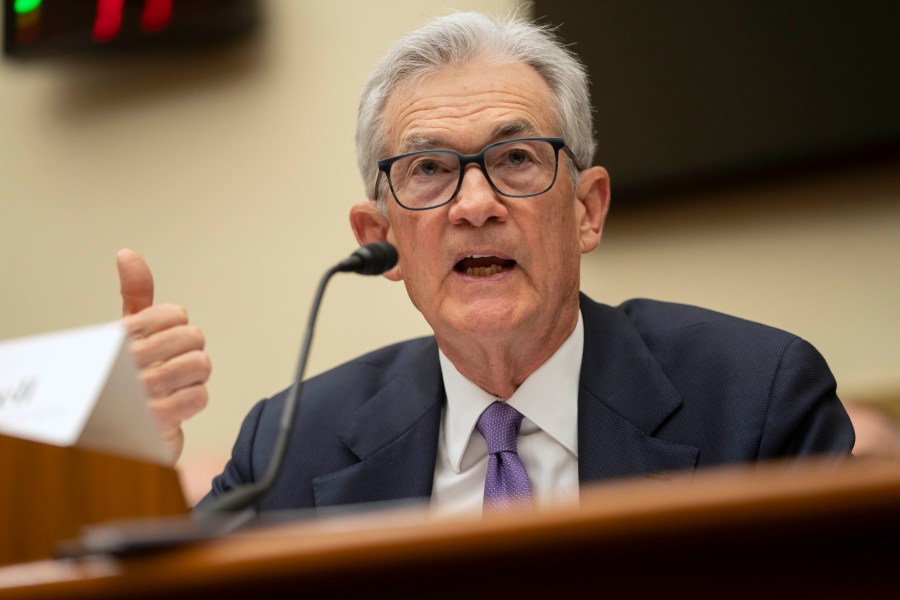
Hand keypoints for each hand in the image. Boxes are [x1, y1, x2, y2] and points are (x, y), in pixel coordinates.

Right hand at [117, 248, 210, 463]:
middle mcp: (127, 359)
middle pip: (194, 338)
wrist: (111, 435)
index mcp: (119, 334)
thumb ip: (134, 293)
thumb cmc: (122, 378)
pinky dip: (192, 401)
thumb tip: (128, 254)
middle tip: (168, 367)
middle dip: (188, 353)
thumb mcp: (126, 331)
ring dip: (192, 378)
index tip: (159, 344)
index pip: (175, 314)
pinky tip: (173, 405)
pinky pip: (200, 396)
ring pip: (201, 365)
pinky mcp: (157, 419)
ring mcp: (141, 390)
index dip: (176, 330)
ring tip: (170, 386)